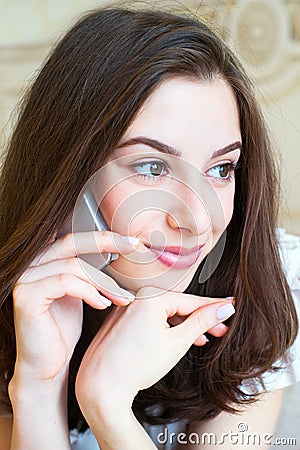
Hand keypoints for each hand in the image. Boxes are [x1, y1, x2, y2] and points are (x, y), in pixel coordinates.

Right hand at [10, 230, 138, 383]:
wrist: (46, 366)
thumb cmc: (63, 331)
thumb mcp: (81, 293)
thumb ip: (89, 272)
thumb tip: (120, 254)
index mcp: (44, 260)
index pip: (74, 237)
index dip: (103, 236)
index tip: (132, 242)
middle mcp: (31, 264)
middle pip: (72, 242)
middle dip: (107, 243)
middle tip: (134, 249)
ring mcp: (25, 279)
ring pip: (73, 266)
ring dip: (103, 281)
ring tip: (121, 298)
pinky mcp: (26, 296)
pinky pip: (65, 282)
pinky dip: (89, 292)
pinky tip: (103, 305)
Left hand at [75, 287, 234, 416]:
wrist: (100, 387)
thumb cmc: (136, 366)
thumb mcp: (177, 342)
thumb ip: (202, 322)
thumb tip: (224, 308)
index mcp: (151, 297)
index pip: (192, 300)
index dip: (215, 306)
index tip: (232, 305)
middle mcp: (136, 297)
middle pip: (177, 306)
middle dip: (200, 319)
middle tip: (222, 329)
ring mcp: (126, 308)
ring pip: (163, 313)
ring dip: (184, 325)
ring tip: (203, 338)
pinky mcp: (120, 321)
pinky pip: (148, 318)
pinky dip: (165, 327)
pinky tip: (177, 338)